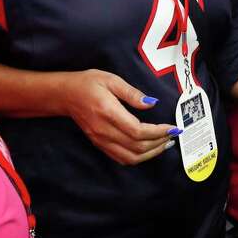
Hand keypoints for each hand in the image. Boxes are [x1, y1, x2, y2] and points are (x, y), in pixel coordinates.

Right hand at [63, 70, 178, 165]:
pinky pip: (122, 158)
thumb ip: (132, 93)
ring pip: (130, 157)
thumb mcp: (111, 79)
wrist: (65, 95)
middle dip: (159, 143)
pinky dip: (138, 157)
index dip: (158, 132)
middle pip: (137, 147)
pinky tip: (149, 149)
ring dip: (151, 153)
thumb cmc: (88, 83)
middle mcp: (104, 130)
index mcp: (108, 112)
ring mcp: (101, 140)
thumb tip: (152, 103)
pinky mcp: (100, 144)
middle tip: (173, 135)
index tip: (172, 127)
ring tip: (165, 144)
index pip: (138, 131)